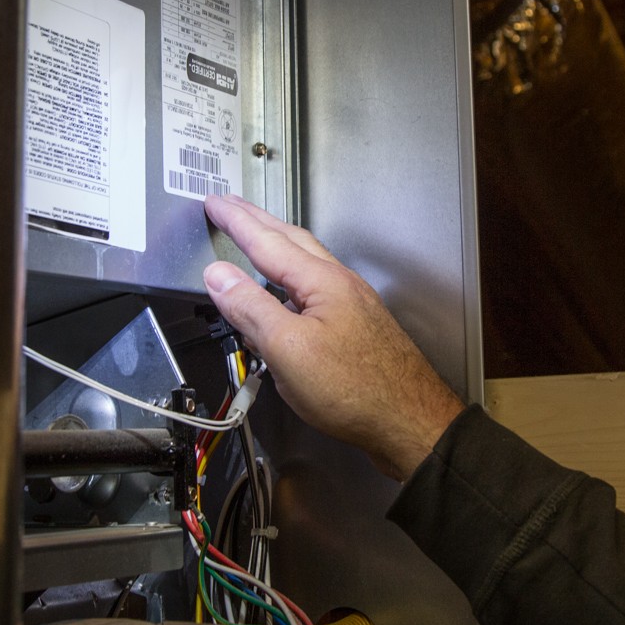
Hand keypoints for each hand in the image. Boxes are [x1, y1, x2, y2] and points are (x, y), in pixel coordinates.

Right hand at [201, 194, 467, 479]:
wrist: (409, 422)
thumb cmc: (354, 390)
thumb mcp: (288, 349)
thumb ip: (251, 309)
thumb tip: (218, 274)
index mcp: (322, 281)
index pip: (267, 242)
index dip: (237, 221)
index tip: (215, 202)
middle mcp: (340, 284)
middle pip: (291, 241)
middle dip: (258, 221)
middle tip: (231, 206)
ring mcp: (352, 304)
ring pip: (306, 264)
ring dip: (276, 246)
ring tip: (253, 239)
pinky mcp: (356, 328)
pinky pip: (314, 289)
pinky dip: (290, 280)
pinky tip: (283, 297)